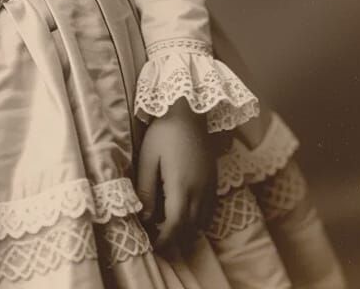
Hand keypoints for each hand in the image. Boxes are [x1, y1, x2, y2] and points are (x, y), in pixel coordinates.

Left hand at [136, 98, 215, 256]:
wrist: (189, 112)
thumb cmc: (164, 132)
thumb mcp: (148, 158)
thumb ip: (146, 189)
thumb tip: (144, 216)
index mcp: (181, 186)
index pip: (175, 225)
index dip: (165, 240)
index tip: (154, 246)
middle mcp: (200, 191)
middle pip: (190, 228)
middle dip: (175, 239)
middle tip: (158, 239)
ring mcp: (210, 187)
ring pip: (201, 222)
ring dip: (186, 230)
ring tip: (168, 226)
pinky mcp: (214, 181)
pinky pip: (210, 211)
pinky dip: (198, 220)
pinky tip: (184, 212)